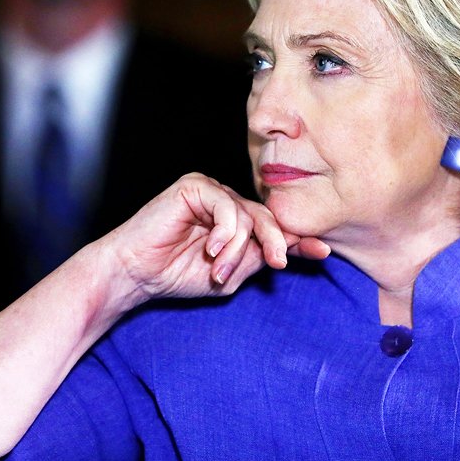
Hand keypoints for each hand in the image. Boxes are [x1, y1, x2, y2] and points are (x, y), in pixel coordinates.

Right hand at [101, 173, 328, 305]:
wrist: (137, 274)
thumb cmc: (177, 274)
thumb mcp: (231, 274)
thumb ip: (259, 257)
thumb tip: (298, 247)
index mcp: (235, 221)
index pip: (272, 225)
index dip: (296, 238)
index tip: (322, 253)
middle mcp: (225, 202)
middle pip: (267, 217)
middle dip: (275, 242)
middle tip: (277, 264)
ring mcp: (210, 191)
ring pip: (247, 214)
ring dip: (238, 248)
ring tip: (220, 270)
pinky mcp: (194, 186)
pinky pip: (226, 206)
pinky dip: (225, 231)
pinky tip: (211, 249)